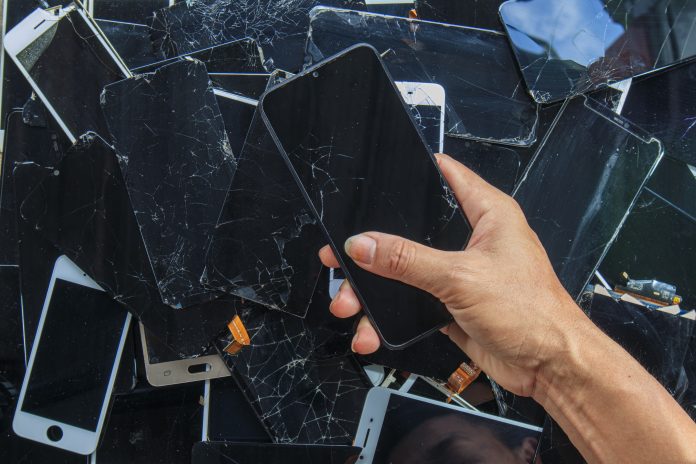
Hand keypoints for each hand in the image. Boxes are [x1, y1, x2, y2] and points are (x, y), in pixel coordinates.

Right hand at [319, 153, 588, 396]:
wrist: (550, 366)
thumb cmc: (531, 312)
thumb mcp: (461, 277)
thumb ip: (408, 259)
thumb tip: (364, 243)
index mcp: (488, 214)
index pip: (446, 176)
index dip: (413, 172)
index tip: (376, 177)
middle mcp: (473, 239)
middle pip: (412, 231)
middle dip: (373, 248)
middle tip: (341, 258)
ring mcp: (461, 273)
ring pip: (405, 272)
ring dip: (374, 290)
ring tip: (349, 304)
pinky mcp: (452, 305)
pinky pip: (411, 304)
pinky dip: (388, 318)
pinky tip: (370, 331)